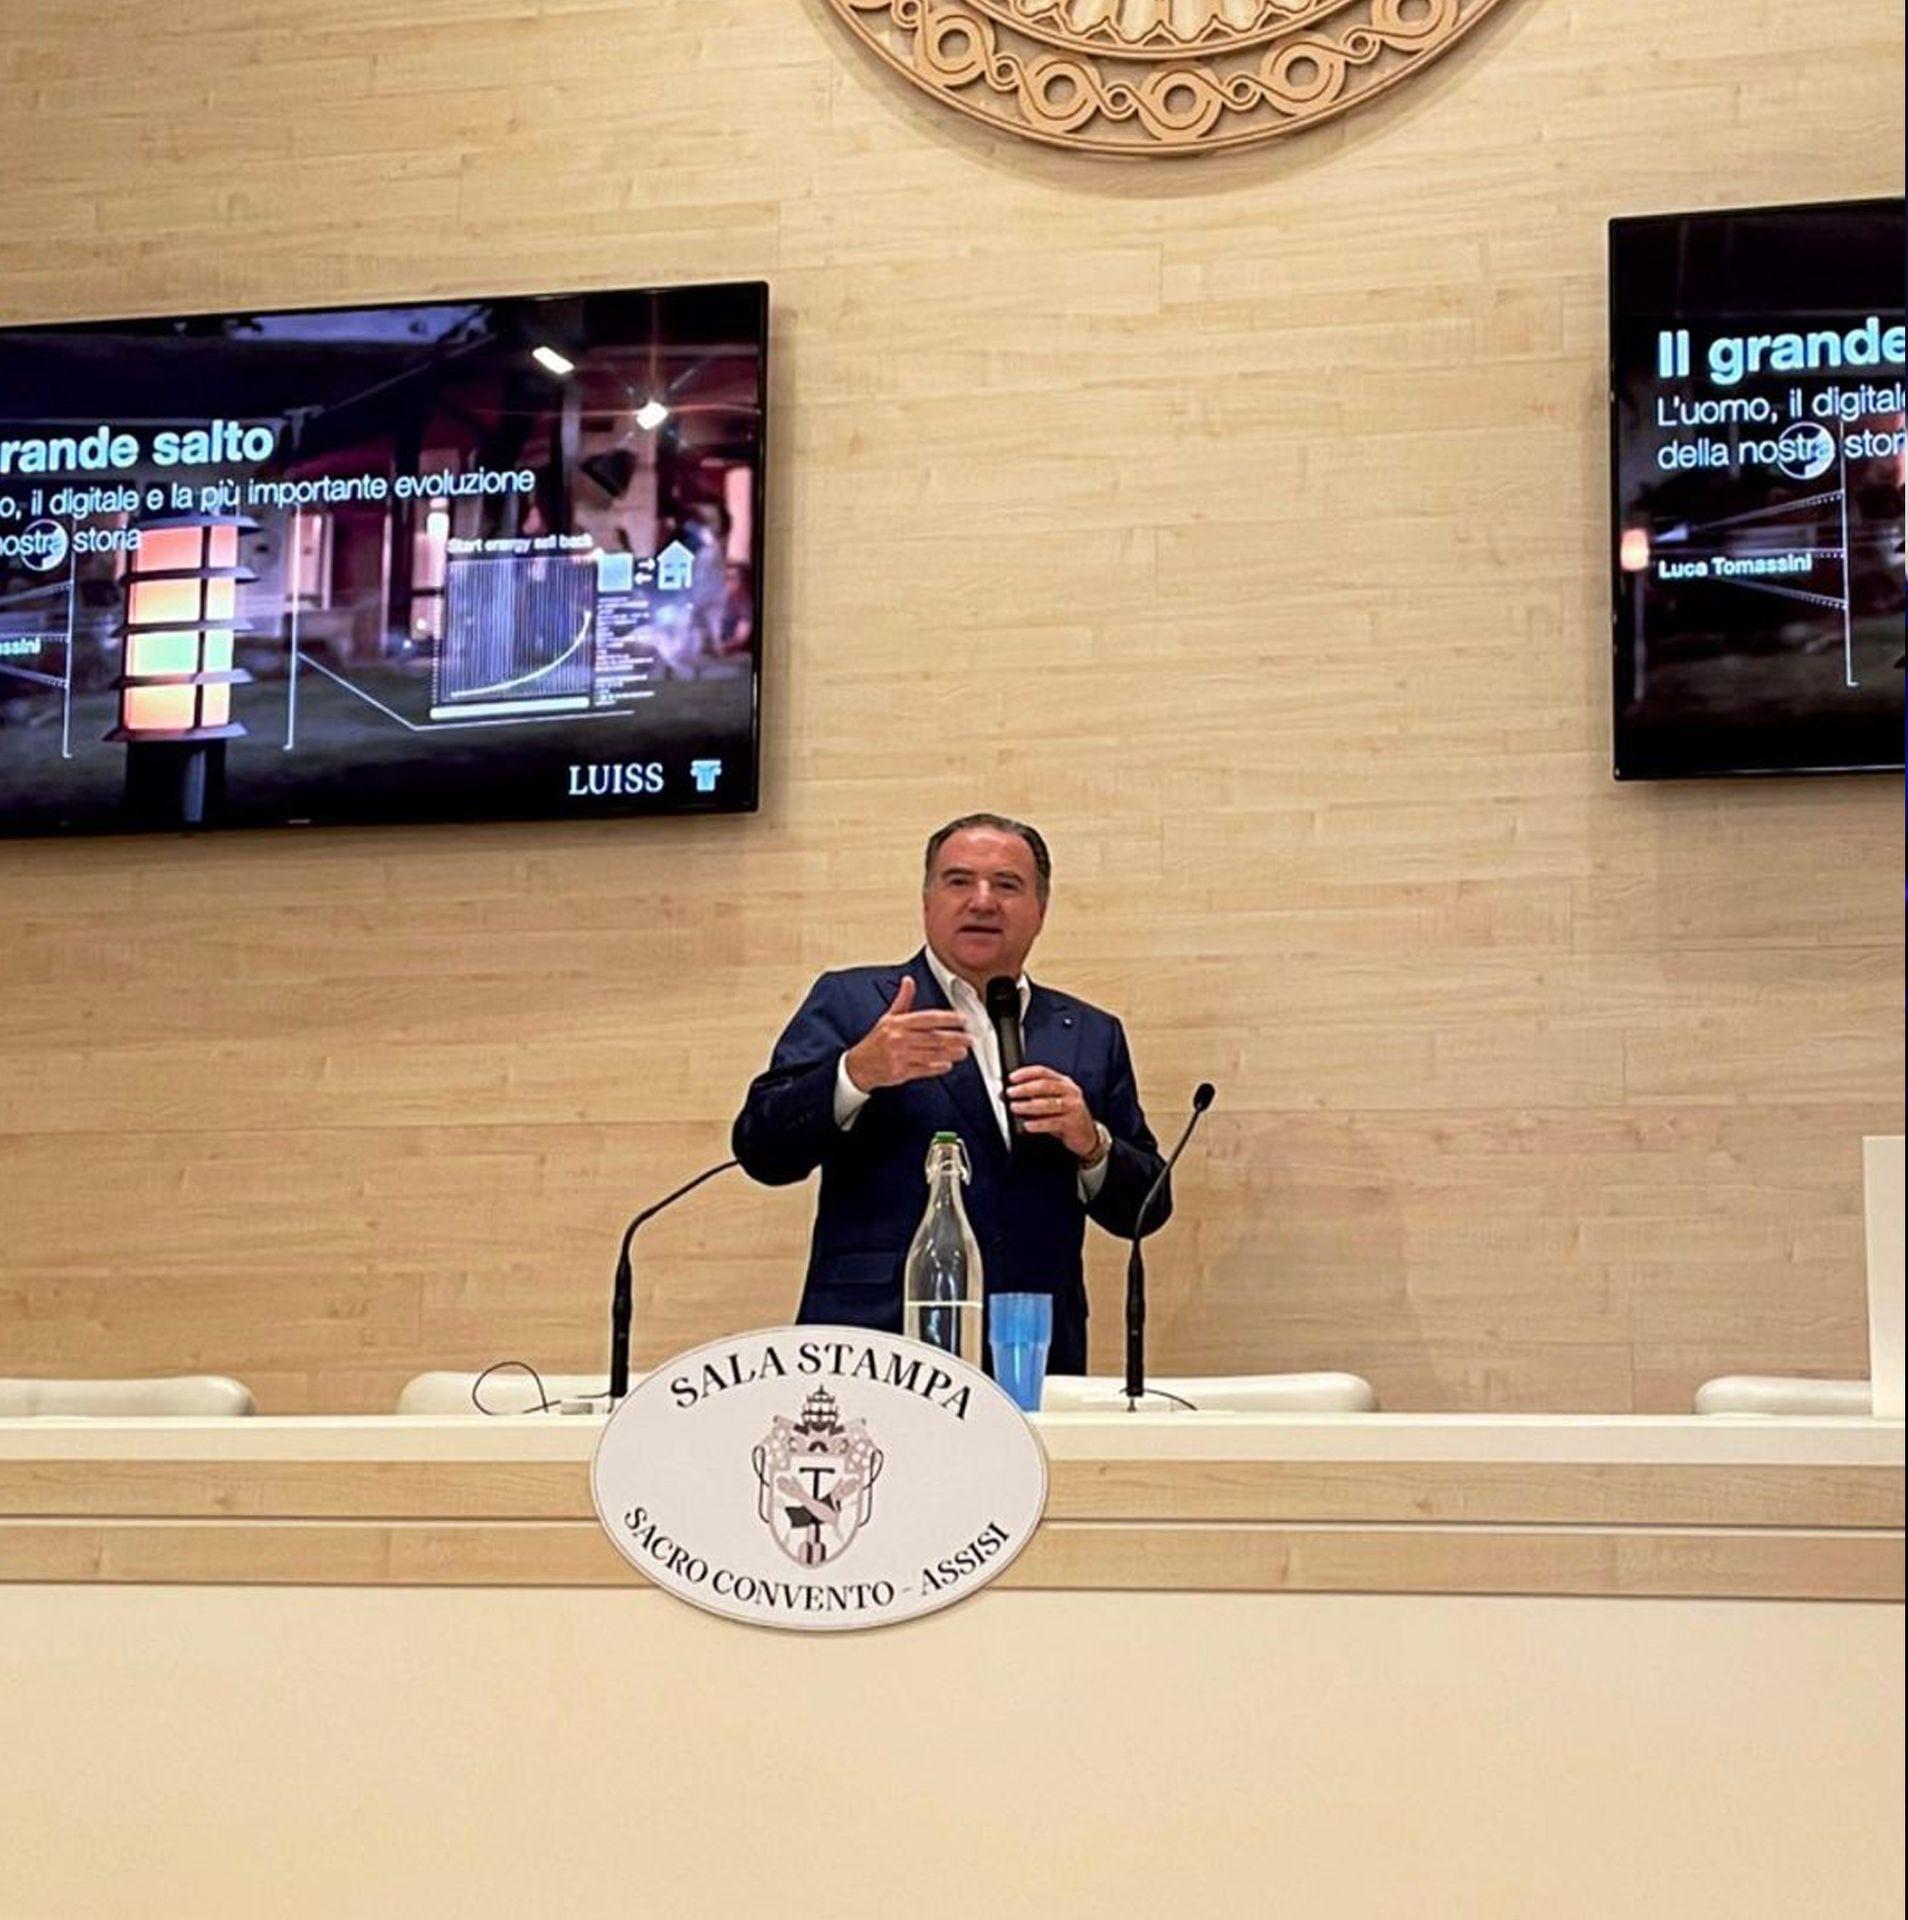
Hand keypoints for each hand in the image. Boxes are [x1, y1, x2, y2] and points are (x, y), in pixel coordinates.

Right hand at [843, 975, 970, 1091]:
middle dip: (955, 1038)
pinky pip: (923, 1069)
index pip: (928, 1018)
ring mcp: (900, 1056)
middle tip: (969, 1038)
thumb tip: (908, 981)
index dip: (947, 1018)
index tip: (962, 1019)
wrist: (858, 1065)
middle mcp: (899, 1038)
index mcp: (898, 1023)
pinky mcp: (901, 1072)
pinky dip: (937, 1068)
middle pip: (933, 1037)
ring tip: (963, 1052)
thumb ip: (902, 1000)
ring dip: (950, 1053)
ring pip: (931, 1054)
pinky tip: (947, 1065)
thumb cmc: (876, 1041)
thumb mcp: (887, 1018)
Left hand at [1005, 1065, 1100, 1159]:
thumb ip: (1032, 1097)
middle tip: (1010, 1093)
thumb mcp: (1052, 1102)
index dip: (1025, 1073)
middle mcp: (1070, 1091)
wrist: (1086, 1135)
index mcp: (1063, 1082)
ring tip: (1015, 1107)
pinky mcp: (1073, 1123)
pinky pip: (1053, 1122)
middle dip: (1025, 1088)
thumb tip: (1006, 1095)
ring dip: (1028, 1105)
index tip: (1011, 1078)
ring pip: (1048, 1103)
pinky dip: (1038, 1124)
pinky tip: (1027, 1125)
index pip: (1043, 1072)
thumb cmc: (1065, 1116)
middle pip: (1045, 1085)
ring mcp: (1073, 1106)